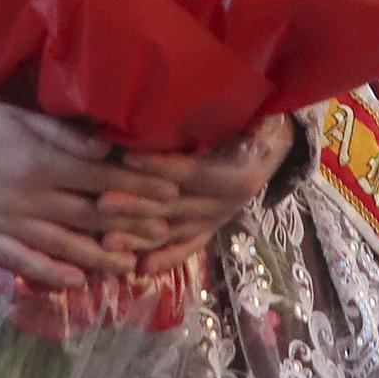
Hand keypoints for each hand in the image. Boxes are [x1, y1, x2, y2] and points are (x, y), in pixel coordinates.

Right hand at [0, 102, 180, 288]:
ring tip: (131, 265)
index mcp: (40, 163)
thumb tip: (106, 146)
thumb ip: (62, 134)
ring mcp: (9, 224)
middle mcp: (29, 198)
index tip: (168, 193)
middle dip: (131, 224)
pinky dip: (52, 274)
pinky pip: (25, 263)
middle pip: (90, 215)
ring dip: (100, 257)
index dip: (137, 187)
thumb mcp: (19, 116)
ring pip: (63, 245)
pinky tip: (77, 282)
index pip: (100, 177)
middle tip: (164, 232)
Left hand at [111, 115, 295, 273]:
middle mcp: (228, 204)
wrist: (276, 144)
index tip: (125, 157)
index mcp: (237, 176)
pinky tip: (141, 268)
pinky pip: (188, 247)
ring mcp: (218, 220)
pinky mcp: (213, 229)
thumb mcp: (236, 118)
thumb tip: (159, 109)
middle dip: (136, 206)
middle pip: (176, 205)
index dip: (157, 165)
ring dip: (141, 238)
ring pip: (175, 231)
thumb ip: (201, 121)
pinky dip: (166, 258)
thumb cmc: (252, 122)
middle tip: (102, 204)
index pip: (189, 171)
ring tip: (107, 242)